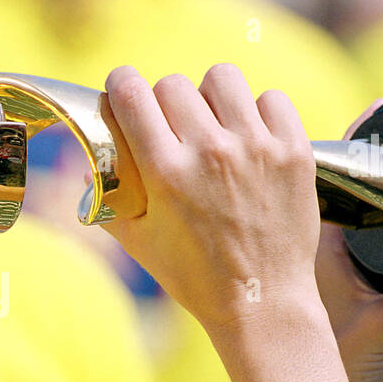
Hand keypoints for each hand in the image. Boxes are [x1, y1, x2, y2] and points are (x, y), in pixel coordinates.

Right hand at [100, 64, 320, 333]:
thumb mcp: (137, 241)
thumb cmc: (194, 277)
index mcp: (166, 173)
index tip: (123, 91)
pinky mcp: (294, 151)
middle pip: (173, 83)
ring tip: (214, 124)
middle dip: (164, 101)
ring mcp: (257, 148)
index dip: (121, 84)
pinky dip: (258, 112)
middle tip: (171, 127)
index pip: (132, 92)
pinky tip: (251, 138)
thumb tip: (88, 166)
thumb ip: (107, 198)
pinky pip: (271, 98)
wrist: (262, 303)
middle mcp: (211, 152)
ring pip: (222, 78)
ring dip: (211, 96)